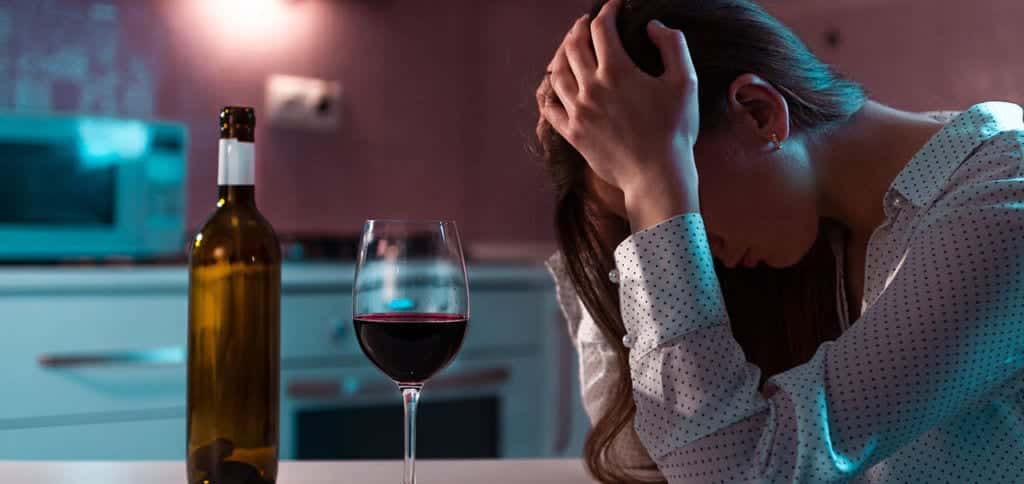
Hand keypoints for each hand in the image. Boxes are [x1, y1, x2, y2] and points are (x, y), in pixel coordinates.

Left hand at [538, 0, 701, 229]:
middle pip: (573, 45)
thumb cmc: (675, 130)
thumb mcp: (686, 82)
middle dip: (579, 27)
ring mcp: (577, 111)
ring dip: (562, 54)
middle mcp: (591, 87)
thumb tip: (653, 26)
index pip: (601, 28)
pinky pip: (549, 105)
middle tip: (587, 23)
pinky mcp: (571, 132)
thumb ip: (672, 46)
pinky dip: (548, 89)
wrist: (656, 175)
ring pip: (556, 72)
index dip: (607, 11)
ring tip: (570, 48)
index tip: (613, 7)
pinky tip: (554, 84)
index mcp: (617, 71)